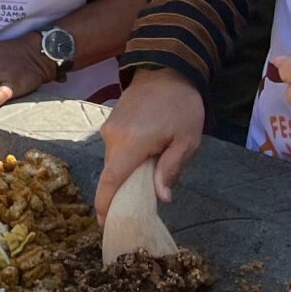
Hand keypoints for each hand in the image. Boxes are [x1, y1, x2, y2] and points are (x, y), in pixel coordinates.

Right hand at [96, 69, 205, 211]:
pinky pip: (116, 148)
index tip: (104, 223)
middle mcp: (112, 137)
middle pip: (112, 173)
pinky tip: (144, 158)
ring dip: (127, 172)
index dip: (104, 204)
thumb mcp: (186, 140)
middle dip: (122, 190)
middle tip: (140, 205)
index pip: (110, 181)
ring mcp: (109, 128)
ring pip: (114, 160)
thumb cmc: (181, 105)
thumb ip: (171, 169)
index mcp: (130, 144)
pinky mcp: (111, 122)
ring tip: (148, 176)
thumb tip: (162, 198)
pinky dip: (126, 159)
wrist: (167, 68)